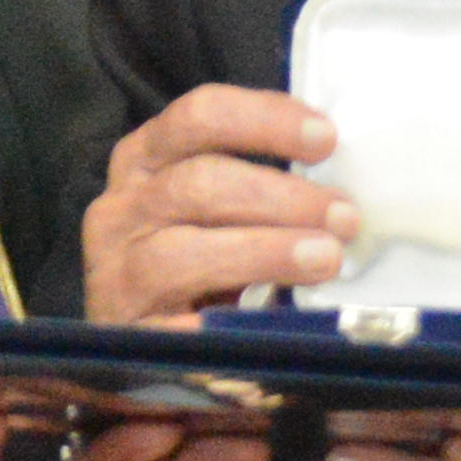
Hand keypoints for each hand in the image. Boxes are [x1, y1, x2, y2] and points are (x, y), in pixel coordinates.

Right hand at [81, 88, 350, 326]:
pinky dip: (219, 324)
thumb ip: (258, 189)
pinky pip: (174, 328)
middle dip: (281, 197)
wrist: (125, 344)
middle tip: (344, 217)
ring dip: (266, 251)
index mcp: (145, 160)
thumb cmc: (191, 262)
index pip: (199, 116)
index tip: (326, 137)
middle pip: (198, 182)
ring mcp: (117, 272)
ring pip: (182, 252)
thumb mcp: (211, 210)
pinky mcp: (126, 333)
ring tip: (324, 259)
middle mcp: (122, 208)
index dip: (264, 119)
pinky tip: (263, 325)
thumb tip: (340, 191)